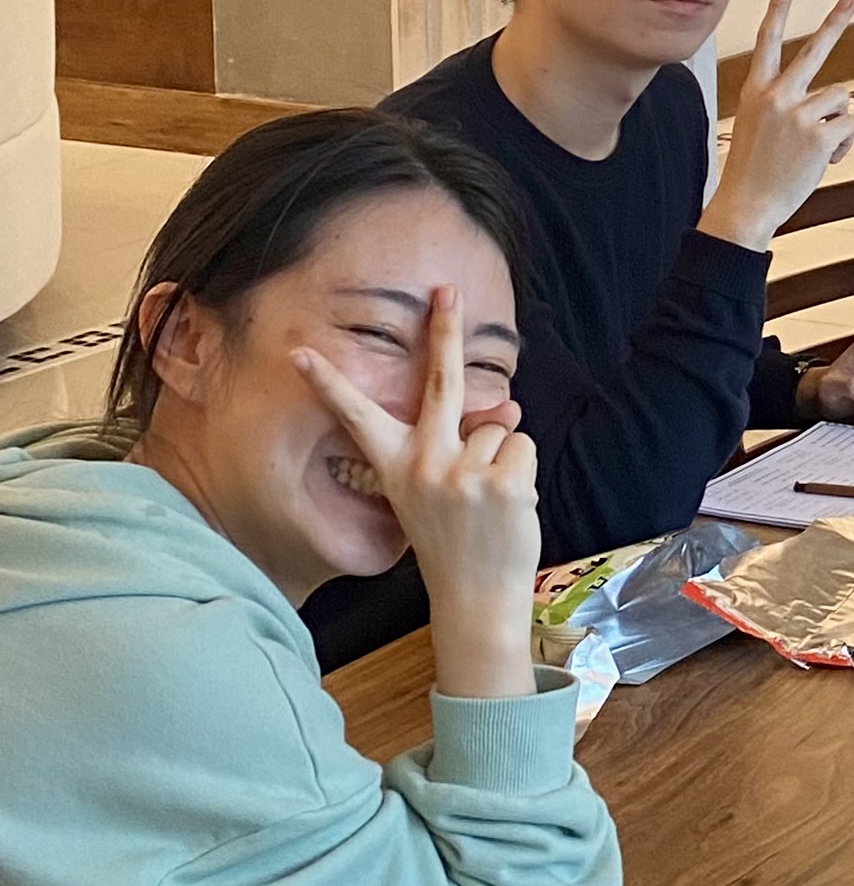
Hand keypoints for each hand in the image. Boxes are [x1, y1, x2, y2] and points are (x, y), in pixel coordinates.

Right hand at [295, 292, 537, 698]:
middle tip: (446, 289)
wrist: (473, 596)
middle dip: (442, 331)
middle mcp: (423, 465)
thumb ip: (454, 449)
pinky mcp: (500, 481)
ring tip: (489, 500)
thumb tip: (509, 402)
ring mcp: (462, 472)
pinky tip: (507, 505)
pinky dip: (523, 470)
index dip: (329, 384)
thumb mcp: (430, 494)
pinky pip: (523, 445)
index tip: (300, 352)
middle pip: (439, 383)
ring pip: (499, 425)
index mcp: (395, 468)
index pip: (357, 418)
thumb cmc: (454, 541)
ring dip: (502, 456)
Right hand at [702, 0, 853, 251]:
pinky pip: (849, 126)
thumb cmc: (752, 171)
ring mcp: (799, 113)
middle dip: (834, 24)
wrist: (744, 205)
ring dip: (837, 120)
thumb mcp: (756, 126)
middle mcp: (777, 95)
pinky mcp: (819, 135)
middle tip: (850, 0)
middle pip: (814, 51)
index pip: (768, 40)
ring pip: (841, 97)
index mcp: (756, 90)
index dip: (779, 8)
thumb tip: (831, 98)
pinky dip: (843, 144)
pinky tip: (823, 160)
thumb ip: (785, 104)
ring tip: (815, 146)